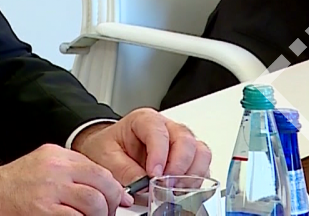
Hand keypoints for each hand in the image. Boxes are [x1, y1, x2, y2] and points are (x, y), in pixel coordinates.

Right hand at [0, 144, 132, 215]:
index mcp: (57, 155)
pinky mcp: (44, 211)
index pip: (99, 169)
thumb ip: (72, 170)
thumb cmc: (14, 184)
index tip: (120, 200)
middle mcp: (55, 170)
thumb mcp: (44, 164)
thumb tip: (109, 187)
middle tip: (108, 213)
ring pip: (94, 203)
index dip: (115, 189)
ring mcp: (50, 190)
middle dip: (112, 203)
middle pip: (102, 185)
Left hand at [70, 109, 211, 185]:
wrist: (108, 150)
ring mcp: (179, 142)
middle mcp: (166, 128)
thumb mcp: (106, 156)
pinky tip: (180, 189)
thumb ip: (123, 169)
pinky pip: (202, 166)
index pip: (158, 131)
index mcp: (143, 120)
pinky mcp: (187, 158)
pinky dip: (196, 180)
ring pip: (200, 152)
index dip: (159, 154)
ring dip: (191, 174)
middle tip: (166, 184)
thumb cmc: (108, 147)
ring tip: (173, 189)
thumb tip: (144, 184)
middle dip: (179, 165)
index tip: (153, 174)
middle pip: (185, 140)